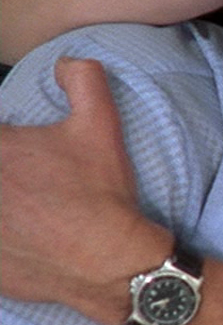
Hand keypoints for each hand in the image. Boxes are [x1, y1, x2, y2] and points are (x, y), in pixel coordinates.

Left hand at [0, 57, 171, 320]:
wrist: (110, 263)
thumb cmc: (101, 195)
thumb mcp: (101, 128)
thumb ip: (83, 81)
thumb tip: (67, 61)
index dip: (9, 144)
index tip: (19, 152)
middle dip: (9, 176)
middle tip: (27, 183)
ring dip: (6, 204)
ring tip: (23, 208)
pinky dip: (5, 239)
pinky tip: (21, 236)